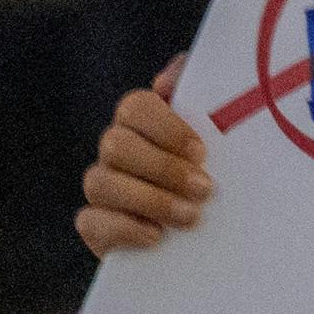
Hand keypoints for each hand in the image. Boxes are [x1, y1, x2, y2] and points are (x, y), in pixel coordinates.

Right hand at [77, 62, 209, 257]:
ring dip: (150, 200)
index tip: (202, 152)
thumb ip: (204, 106)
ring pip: (101, 182)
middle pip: (116, 144)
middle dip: (163, 168)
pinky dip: (124, 229)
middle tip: (204, 189)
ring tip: (190, 218)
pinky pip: (91, 221)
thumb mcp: (222, 147)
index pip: (136, 107)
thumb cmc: (215, 184)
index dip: (165, 127)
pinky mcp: (96, 226)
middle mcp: (117, 151)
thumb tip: (175, 72)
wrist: (215, 240)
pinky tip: (156, 237)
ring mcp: (103, 187)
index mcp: (144, 124)